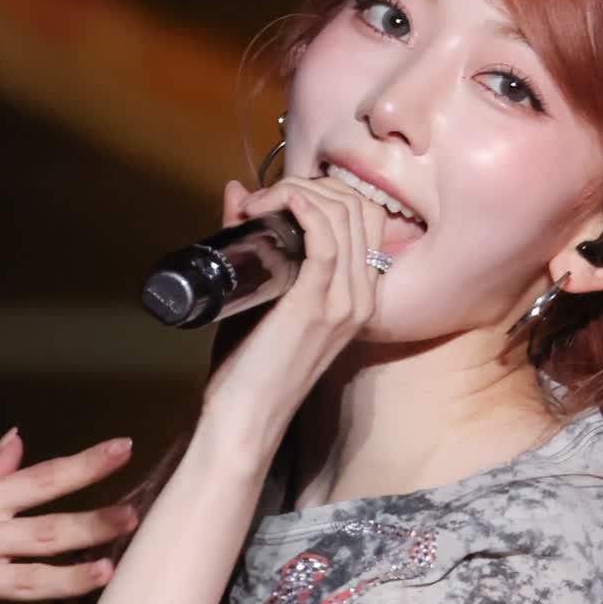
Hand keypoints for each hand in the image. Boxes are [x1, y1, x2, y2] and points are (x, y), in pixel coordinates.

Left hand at [201, 172, 389, 435]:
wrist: (245, 417)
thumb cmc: (250, 366)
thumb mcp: (261, 297)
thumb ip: (252, 245)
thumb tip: (236, 194)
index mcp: (358, 296)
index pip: (366, 219)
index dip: (325, 193)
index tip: (278, 200)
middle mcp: (361, 297)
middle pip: (359, 208)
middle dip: (312, 185)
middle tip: (266, 199)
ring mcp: (345, 301)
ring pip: (344, 215)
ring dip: (300, 192)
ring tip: (261, 203)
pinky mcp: (317, 305)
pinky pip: (326, 239)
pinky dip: (303, 208)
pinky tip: (280, 201)